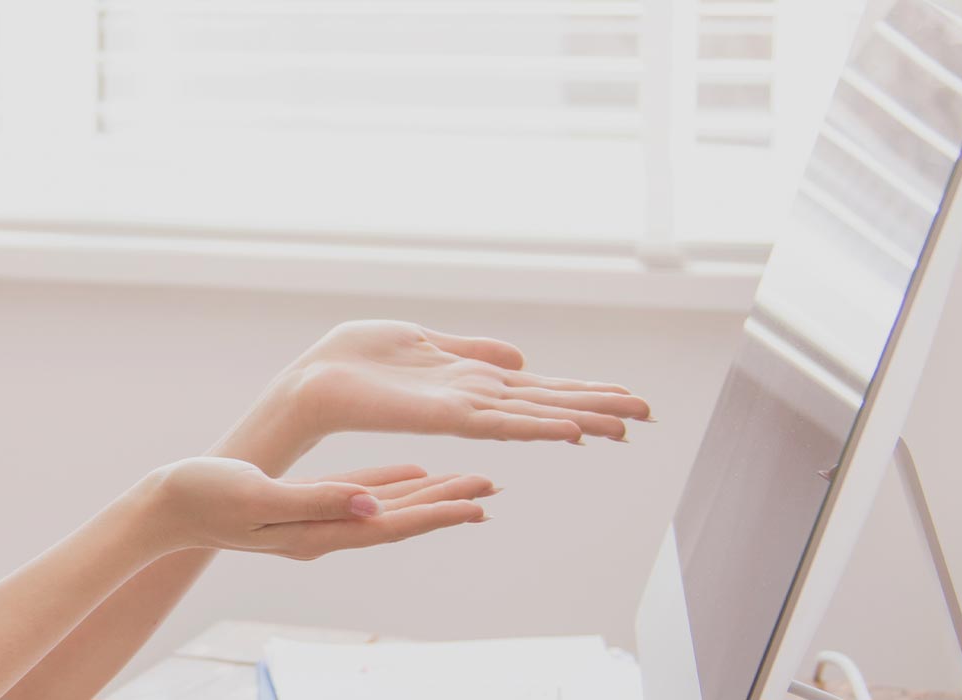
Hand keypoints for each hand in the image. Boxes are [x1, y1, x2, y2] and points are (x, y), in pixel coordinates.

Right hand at [139, 458, 494, 560]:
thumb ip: (317, 500)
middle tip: (492, 485)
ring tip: (470, 482)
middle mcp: (323, 532)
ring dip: (428, 494)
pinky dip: (392, 483)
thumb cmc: (204, 497)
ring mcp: (314, 521)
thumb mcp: (260, 496)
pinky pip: (359, 494)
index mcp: (316, 534)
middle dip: (446, 502)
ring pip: (386, 507)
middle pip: (398, 519)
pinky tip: (415, 471)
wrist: (165, 505)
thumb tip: (373, 506)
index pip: (390, 526)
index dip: (436, 514)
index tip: (478, 504)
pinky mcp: (304, 505)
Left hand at [259, 320, 652, 446]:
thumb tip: (521, 358)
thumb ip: (471, 350)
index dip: (585, 392)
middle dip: (598, 408)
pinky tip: (571, 430)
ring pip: (534, 415)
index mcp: (472, 381)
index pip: (540, 389)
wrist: (312, 382)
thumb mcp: (422, 341)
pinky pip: (499, 422)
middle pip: (549, 404)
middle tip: (649, 416)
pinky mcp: (443, 416)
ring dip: (581, 418)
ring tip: (627, 424)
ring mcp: (462, 410)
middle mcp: (475, 400)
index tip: (630, 398)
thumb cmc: (354, 362)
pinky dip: (536, 426)